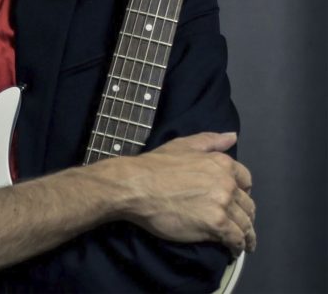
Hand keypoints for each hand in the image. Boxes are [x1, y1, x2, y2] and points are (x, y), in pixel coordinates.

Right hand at [101, 132, 255, 255]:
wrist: (138, 185)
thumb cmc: (156, 165)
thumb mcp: (183, 145)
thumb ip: (210, 141)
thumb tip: (232, 137)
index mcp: (221, 163)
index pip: (246, 180)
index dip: (243, 191)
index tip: (237, 200)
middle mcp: (227, 183)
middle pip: (247, 205)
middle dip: (246, 215)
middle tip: (241, 225)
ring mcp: (222, 204)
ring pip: (245, 224)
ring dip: (246, 235)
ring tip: (243, 243)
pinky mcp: (216, 225)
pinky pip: (236, 239)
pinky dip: (237, 246)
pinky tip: (233, 250)